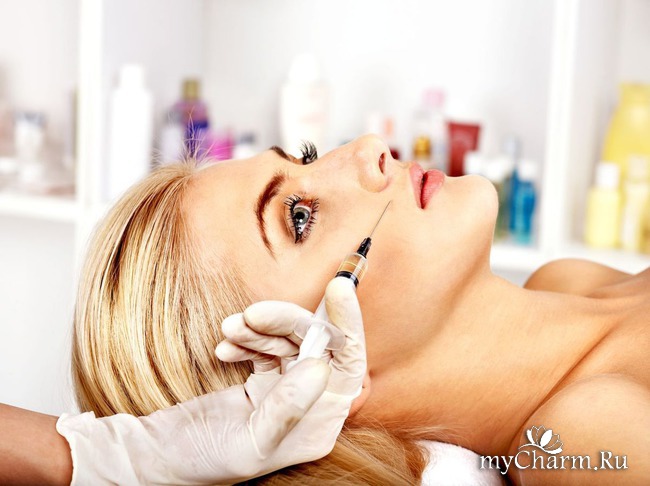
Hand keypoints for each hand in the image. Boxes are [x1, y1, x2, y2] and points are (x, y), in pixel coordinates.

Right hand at [56, 277, 365, 484]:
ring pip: (289, 342)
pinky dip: (248, 339)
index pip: (348, 368)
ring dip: (260, 329)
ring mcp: (286, 391)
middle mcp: (310, 406)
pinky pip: (266, 347)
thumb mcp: (249, 441)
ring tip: (230, 329)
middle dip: (287, 323)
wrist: (158, 456)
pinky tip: (225, 346)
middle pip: (316, 346)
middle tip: (253, 313)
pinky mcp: (263, 380)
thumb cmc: (201, 460)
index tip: (338, 287)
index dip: (347, 325)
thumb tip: (321, 365)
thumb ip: (287, 408)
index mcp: (319, 426)